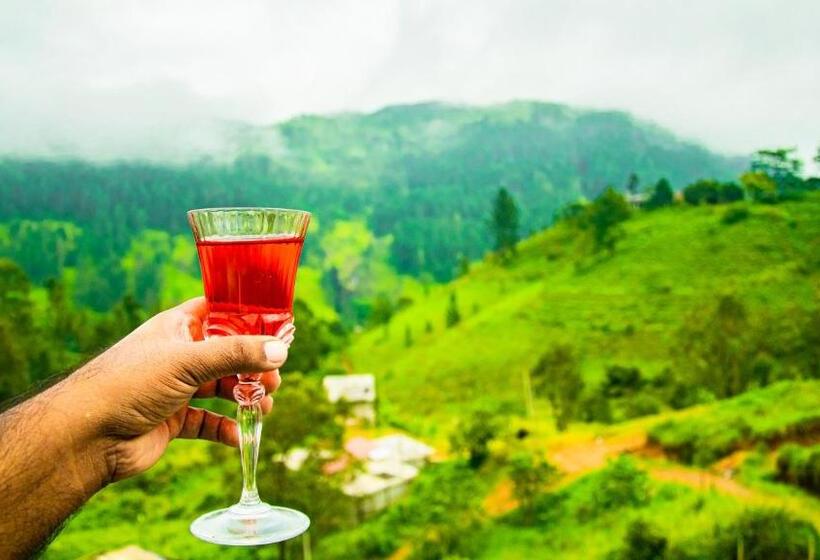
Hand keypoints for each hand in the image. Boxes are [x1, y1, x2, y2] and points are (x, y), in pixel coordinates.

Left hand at [59, 297, 292, 480]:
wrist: (86, 436)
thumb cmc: (130, 383)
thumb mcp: (188, 361)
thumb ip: (236, 354)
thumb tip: (282, 351)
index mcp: (177, 327)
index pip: (220, 312)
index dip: (249, 318)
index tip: (279, 328)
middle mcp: (178, 355)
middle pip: (228, 354)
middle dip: (254, 366)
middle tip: (274, 380)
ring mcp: (176, 388)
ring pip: (222, 388)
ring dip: (245, 397)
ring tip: (264, 407)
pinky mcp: (173, 420)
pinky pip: (209, 422)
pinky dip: (226, 428)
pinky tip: (240, 435)